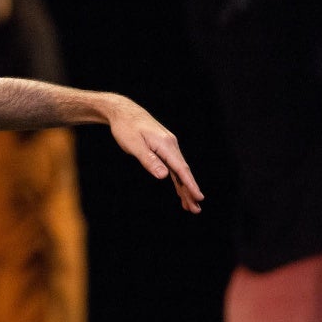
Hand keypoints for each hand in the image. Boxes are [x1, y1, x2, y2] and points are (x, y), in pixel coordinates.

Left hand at [105, 94, 204, 212]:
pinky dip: (177, 179)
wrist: (123, 111)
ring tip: (190, 205)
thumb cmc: (126, 128)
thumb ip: (149, 161)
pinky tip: (180, 189)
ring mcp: (168, 146)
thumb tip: (164, 176)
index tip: (199, 197)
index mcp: (166, 145)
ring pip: (178, 171)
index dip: (190, 184)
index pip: (181, 169)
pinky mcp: (163, 147)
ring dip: (184, 188)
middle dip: (190, 191)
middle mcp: (171, 146)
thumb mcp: (134, 145)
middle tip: (196, 210)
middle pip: (182, 172)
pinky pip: (173, 166)